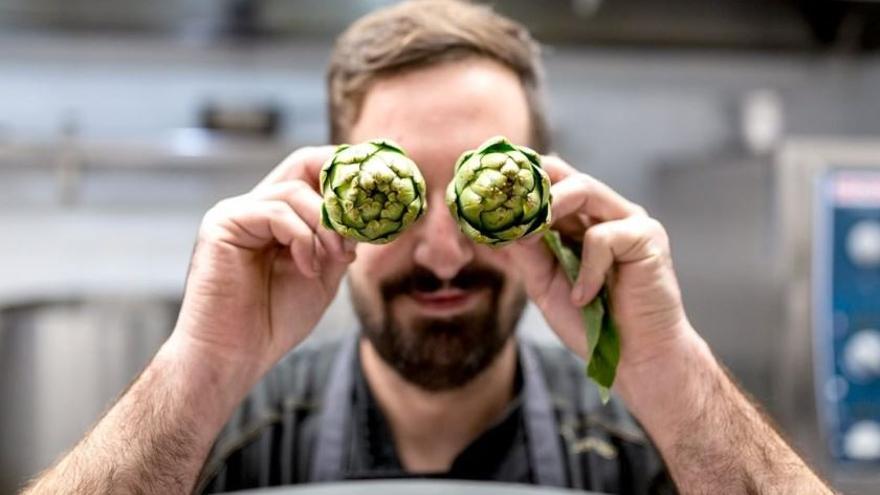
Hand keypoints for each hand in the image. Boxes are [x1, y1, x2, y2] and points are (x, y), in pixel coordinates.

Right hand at [169, 146, 356, 380]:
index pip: (312, 172)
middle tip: (366, 204)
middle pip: (302, 162)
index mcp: (277, 217)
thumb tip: (364, 216)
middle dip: (340, 179)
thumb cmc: (273, 322)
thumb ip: (338, 242)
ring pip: (295, 192)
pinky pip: (275, 212)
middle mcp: (255, 207)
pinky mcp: (222, 223)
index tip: (381, 184)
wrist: (234, 356)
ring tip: (336, 257)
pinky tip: (307, 268)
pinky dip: (302, 239)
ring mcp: (236, 212)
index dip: (345, 171)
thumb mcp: (322, 275)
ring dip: (326, 225)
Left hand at [507, 155, 692, 379]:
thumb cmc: (590, 321)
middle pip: (564, 172)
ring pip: (584, 189)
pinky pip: (603, 236)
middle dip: (529, 183)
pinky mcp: (647, 237)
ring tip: (531, 233)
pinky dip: (587, 268)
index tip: (482, 187)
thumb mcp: (544, 283)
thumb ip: (525, 252)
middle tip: (502, 199)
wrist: (633, 357)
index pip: (547, 181)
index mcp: (578, 219)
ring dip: (550, 207)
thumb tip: (496, 225)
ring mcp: (628, 220)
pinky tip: (584, 297)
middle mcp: (603, 211)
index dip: (517, 179)